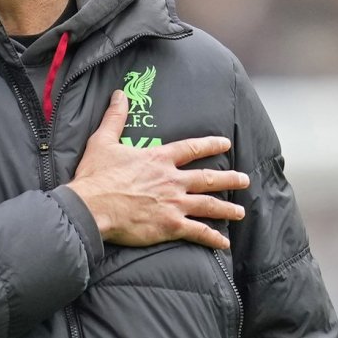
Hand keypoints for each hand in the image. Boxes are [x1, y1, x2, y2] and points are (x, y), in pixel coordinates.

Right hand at [66, 89, 249, 249]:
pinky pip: (198, 232)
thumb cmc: (96, 175)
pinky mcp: (170, 226)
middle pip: (208, 179)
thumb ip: (115, 117)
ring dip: (227, 209)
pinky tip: (224, 243)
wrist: (92, 207)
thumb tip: (120, 94)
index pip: (190, 149)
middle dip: (229, 179)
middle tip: (245, 180)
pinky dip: (213, 238)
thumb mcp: (103, 141)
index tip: (225, 144)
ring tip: (240, 213)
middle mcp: (171, 180)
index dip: (210, 145)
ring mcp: (173, 204)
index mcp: (158, 159)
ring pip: (208, 205)